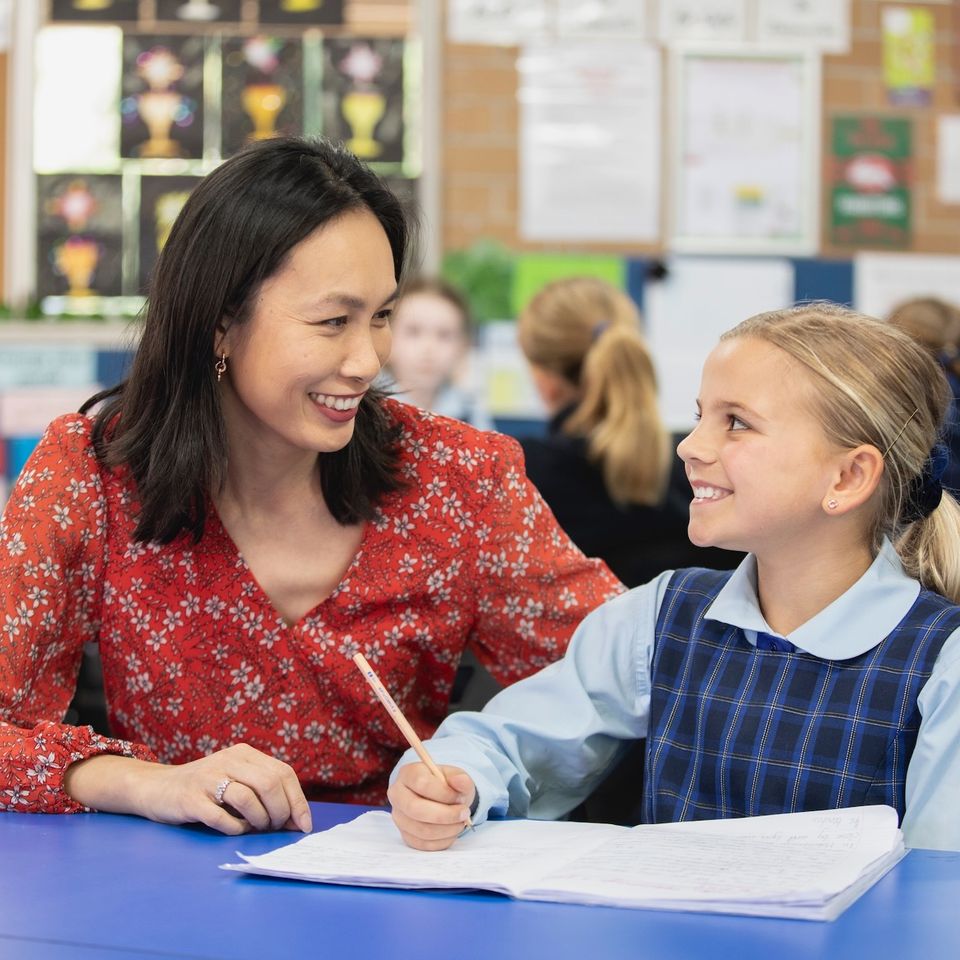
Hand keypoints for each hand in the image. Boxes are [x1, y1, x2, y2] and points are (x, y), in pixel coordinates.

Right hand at [64, 744, 311, 835]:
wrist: (157, 788)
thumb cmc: (205, 790)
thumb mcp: (237, 782)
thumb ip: (266, 794)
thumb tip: (298, 820)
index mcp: (245, 753)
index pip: (284, 773)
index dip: (298, 801)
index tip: (303, 826)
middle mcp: (229, 760)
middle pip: (269, 784)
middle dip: (280, 812)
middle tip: (274, 828)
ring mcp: (209, 778)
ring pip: (249, 798)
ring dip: (259, 821)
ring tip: (256, 829)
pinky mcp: (191, 799)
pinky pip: (222, 817)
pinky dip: (235, 828)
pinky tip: (235, 830)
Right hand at [387, 762, 474, 849]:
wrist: (441, 799)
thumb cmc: (446, 785)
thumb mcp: (456, 776)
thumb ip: (460, 778)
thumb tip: (461, 781)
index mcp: (408, 773)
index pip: (421, 783)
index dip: (443, 793)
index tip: (460, 798)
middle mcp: (397, 795)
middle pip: (416, 809)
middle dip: (446, 815)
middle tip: (464, 813)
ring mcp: (399, 817)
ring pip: (421, 830)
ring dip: (447, 829)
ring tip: (460, 822)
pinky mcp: (405, 835)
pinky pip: (423, 844)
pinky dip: (443, 840)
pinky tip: (452, 831)